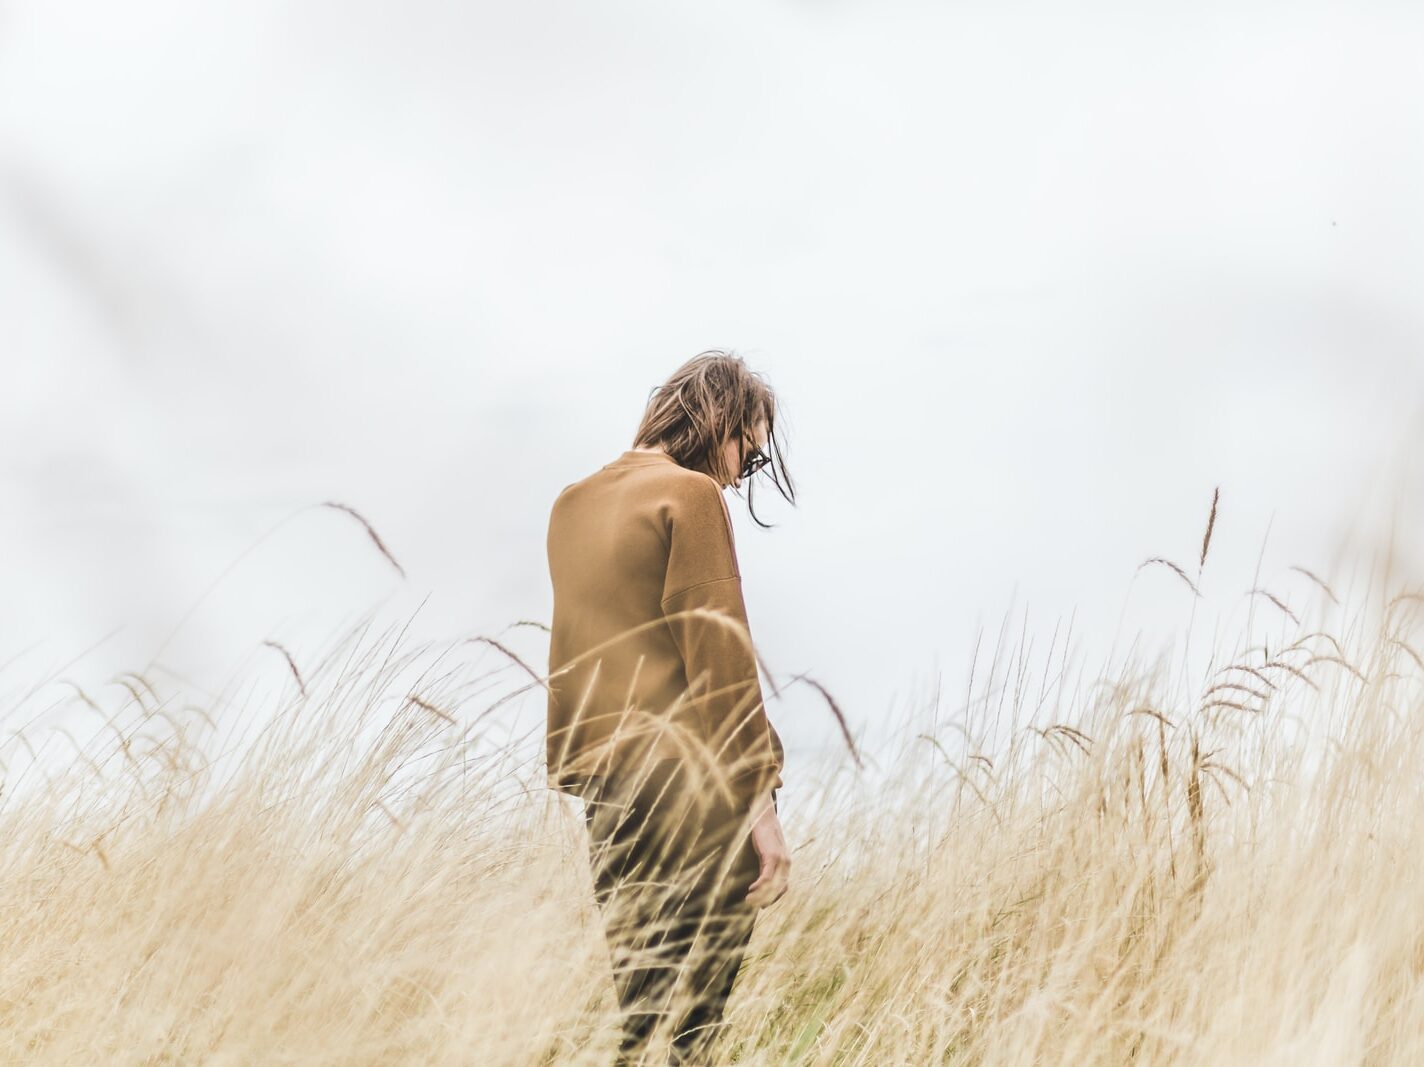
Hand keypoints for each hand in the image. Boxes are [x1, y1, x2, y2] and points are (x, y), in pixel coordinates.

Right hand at [744, 790, 789, 907]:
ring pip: (773, 885)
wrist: (763, 816)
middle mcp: (786, 864)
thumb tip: (761, 879)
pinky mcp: (772, 856)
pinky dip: (759, 885)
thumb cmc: (763, 833)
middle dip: (767, 900)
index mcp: (786, 864)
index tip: (763, 905)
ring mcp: (781, 860)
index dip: (774, 898)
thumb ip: (766, 865)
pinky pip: (767, 876)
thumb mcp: (766, 852)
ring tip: (749, 900)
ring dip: (761, 895)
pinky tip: (751, 889)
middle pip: (779, 889)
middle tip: (754, 905)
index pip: (784, 887)